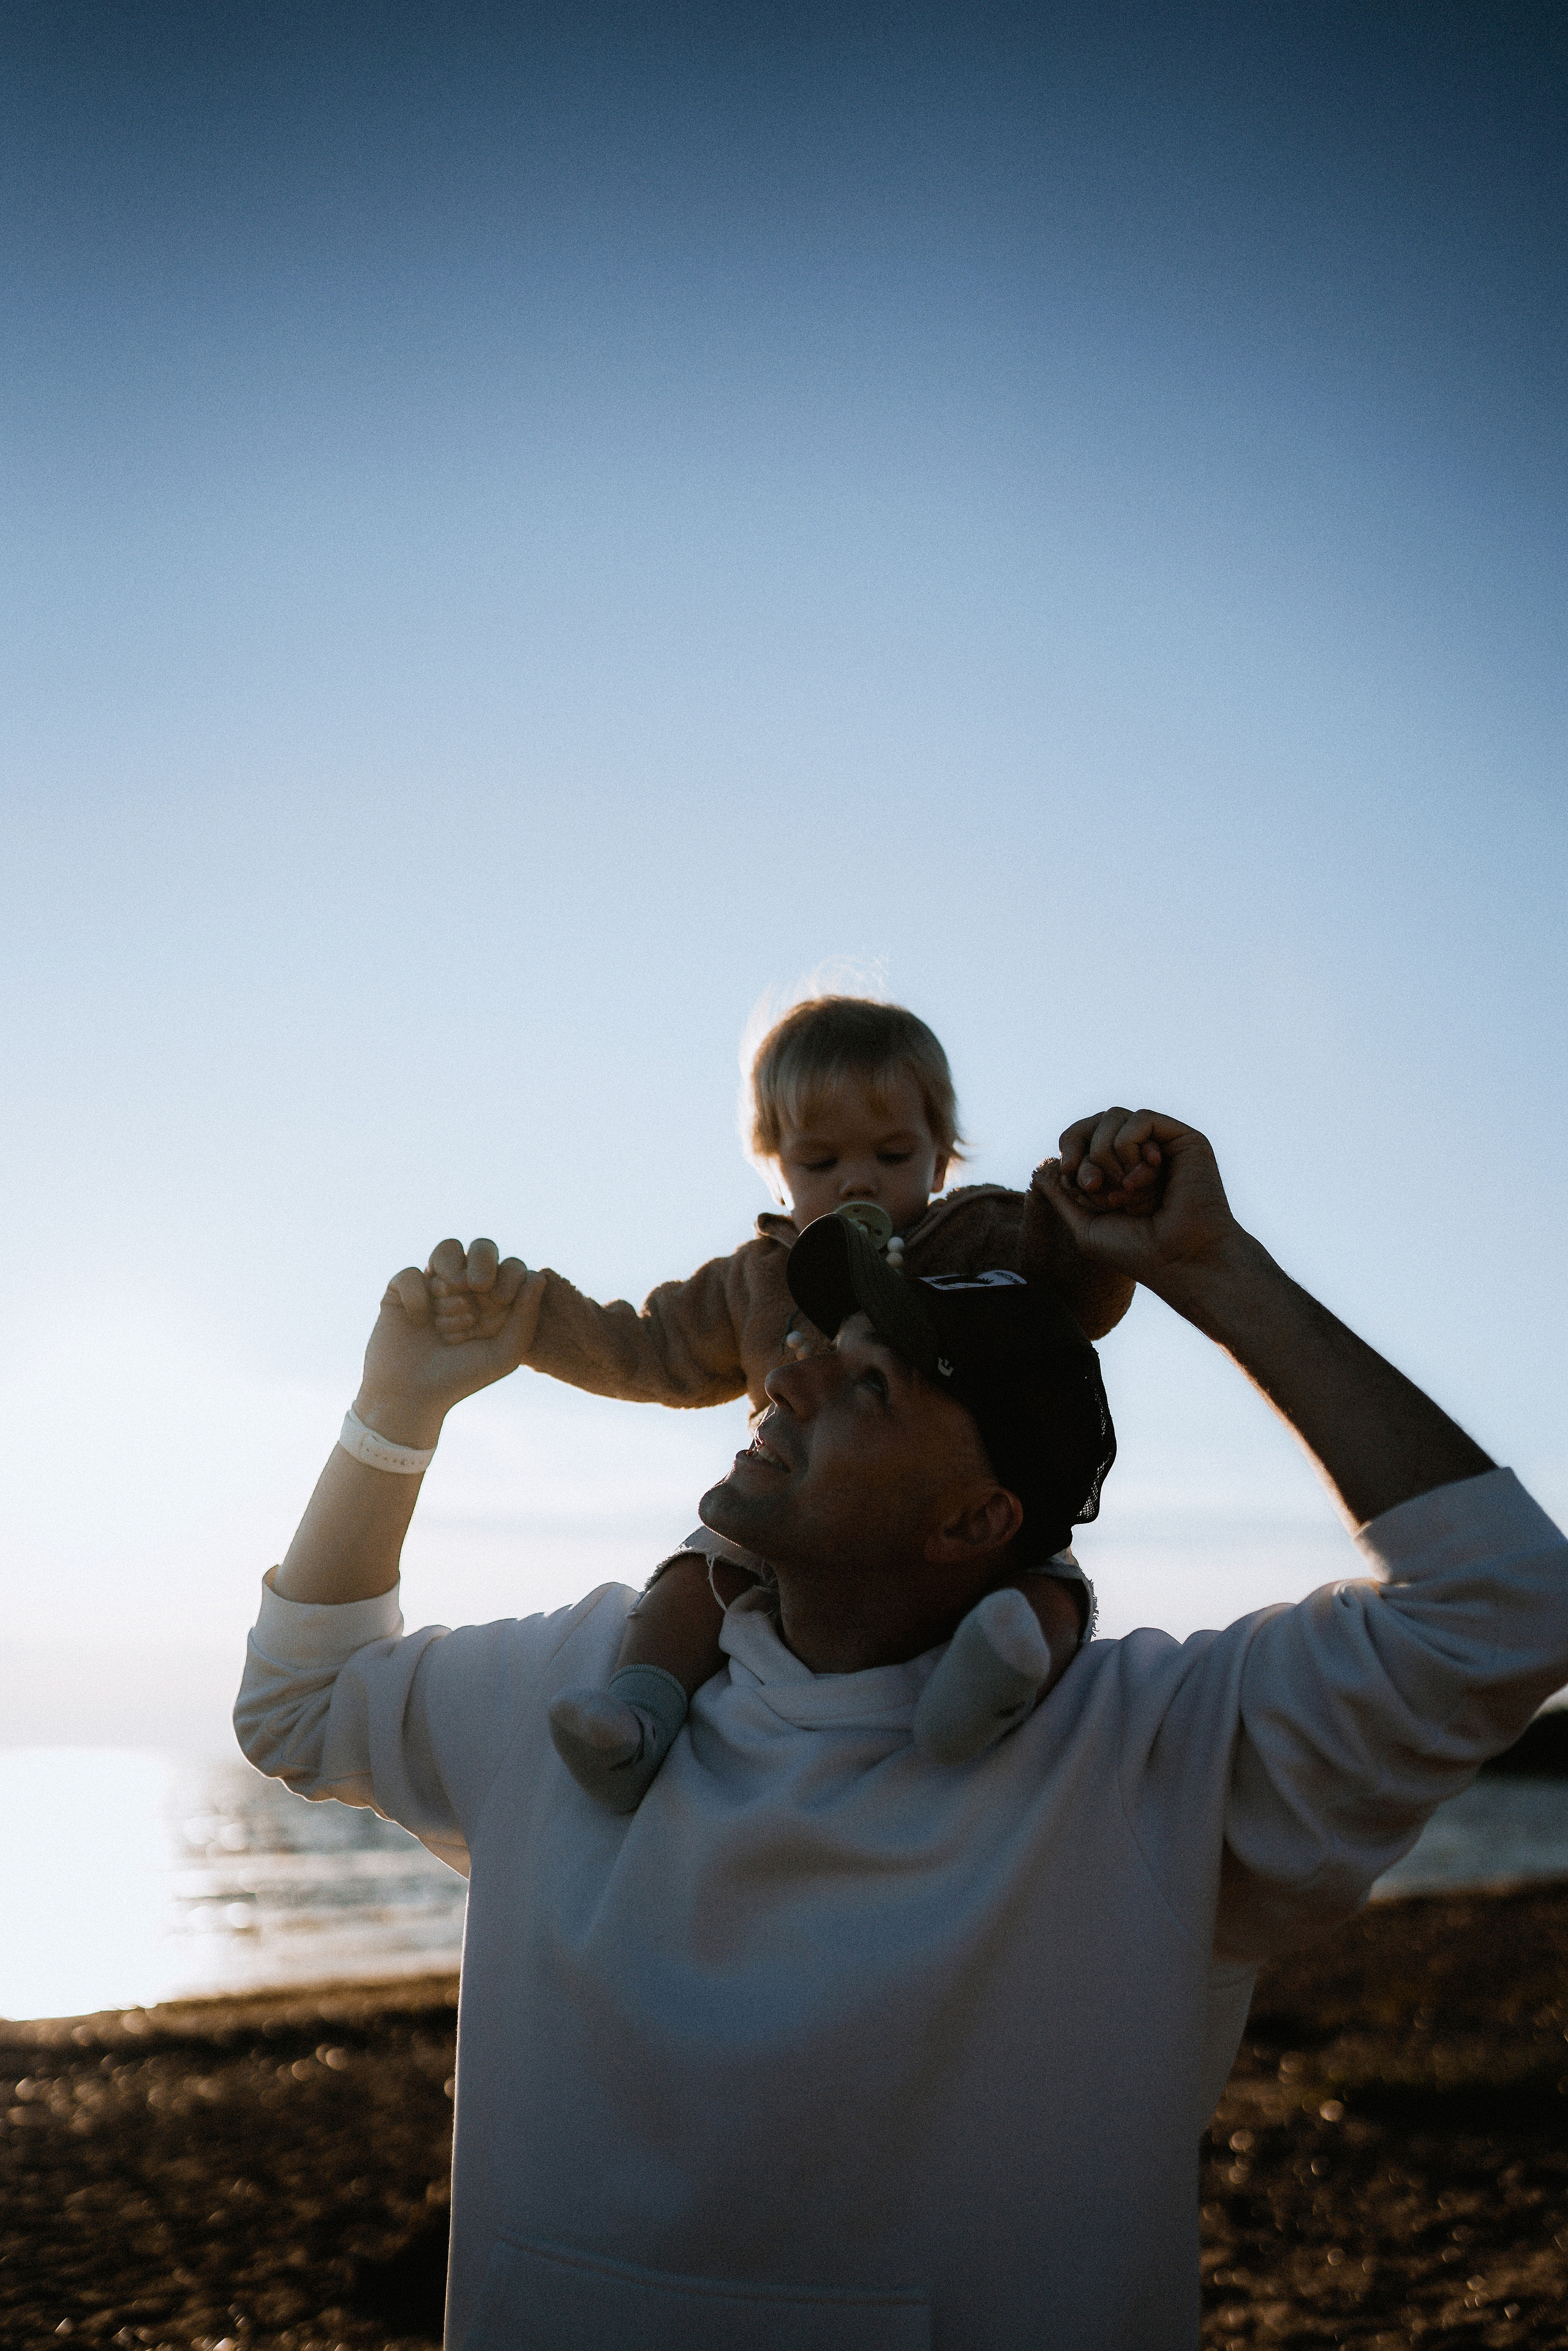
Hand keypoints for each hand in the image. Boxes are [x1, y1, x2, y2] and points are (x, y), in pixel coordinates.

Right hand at [355, 1239, 541, 1447]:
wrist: (413, 1397)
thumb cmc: (462, 1377)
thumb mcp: (504, 1354)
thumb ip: (525, 1317)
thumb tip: (537, 1276)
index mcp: (495, 1299)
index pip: (512, 1266)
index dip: (510, 1276)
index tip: (502, 1302)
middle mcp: (466, 1287)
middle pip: (483, 1246)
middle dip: (484, 1262)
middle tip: (479, 1287)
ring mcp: (434, 1284)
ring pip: (448, 1250)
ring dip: (451, 1284)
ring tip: (446, 1317)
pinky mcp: (401, 1290)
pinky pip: (411, 1274)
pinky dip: (418, 1298)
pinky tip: (418, 1322)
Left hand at [1033, 1112, 1244, 1298]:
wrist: (1179, 1261)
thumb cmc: (1137, 1252)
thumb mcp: (1086, 1226)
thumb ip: (1064, 1196)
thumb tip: (1038, 1170)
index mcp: (1120, 1170)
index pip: (1083, 1137)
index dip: (1070, 1149)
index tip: (1074, 1178)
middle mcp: (1142, 1153)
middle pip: (1096, 1122)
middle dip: (1086, 1153)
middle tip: (1093, 1186)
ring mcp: (1163, 1144)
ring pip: (1115, 1117)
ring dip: (1108, 1155)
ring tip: (1124, 1192)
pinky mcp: (1185, 1140)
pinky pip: (1141, 1119)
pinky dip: (1130, 1147)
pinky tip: (1140, 1180)